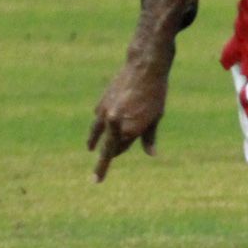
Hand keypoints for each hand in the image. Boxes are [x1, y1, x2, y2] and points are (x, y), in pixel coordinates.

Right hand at [87, 59, 168, 181]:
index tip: (116, 159)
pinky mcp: (101, 102)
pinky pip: (98, 117)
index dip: (121, 151)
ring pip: (97, 133)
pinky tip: (99, 124)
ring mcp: (106, 113)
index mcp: (131, 131)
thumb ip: (149, 137)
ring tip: (90, 149)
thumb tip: (152, 155)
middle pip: (107, 149)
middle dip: (102, 166)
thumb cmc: (156, 93)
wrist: (144, 67)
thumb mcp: (156, 116)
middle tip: (95, 180)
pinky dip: (99, 122)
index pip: (121, 149)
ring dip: (94, 142)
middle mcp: (115, 124)